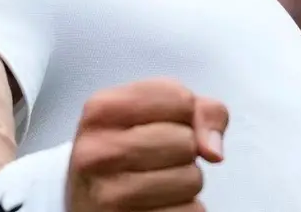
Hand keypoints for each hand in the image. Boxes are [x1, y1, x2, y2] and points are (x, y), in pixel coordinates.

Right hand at [68, 78, 228, 211]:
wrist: (86, 196)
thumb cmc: (125, 149)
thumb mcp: (149, 112)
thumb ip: (197, 110)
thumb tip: (213, 151)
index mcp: (101, 110)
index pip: (179, 99)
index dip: (183, 113)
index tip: (159, 124)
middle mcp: (98, 151)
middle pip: (186, 141)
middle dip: (184, 151)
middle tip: (156, 158)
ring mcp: (110, 194)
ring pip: (192, 179)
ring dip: (185, 182)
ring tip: (155, 181)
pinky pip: (191, 211)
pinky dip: (184, 208)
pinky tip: (157, 203)